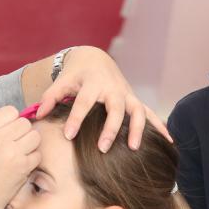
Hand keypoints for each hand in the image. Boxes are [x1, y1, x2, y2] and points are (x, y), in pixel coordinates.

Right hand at [0, 106, 40, 208]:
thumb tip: (13, 123)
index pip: (10, 111)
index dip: (12, 121)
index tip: (8, 131)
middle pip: (25, 123)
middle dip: (22, 133)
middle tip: (15, 145)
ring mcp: (12, 152)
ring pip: (35, 136)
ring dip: (30, 144)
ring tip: (19, 154)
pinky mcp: (23, 167)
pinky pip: (38, 154)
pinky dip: (32, 160)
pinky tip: (21, 167)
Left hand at [34, 46, 170, 151]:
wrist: (94, 60)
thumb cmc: (75, 75)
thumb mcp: (60, 82)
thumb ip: (49, 98)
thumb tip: (38, 115)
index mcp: (92, 83)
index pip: (83, 102)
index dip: (76, 119)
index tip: (68, 136)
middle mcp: (112, 89)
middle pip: (115, 108)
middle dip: (110, 128)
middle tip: (103, 148)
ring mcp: (126, 94)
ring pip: (136, 111)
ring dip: (138, 129)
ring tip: (135, 148)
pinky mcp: (134, 101)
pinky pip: (150, 114)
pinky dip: (161, 126)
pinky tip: (170, 142)